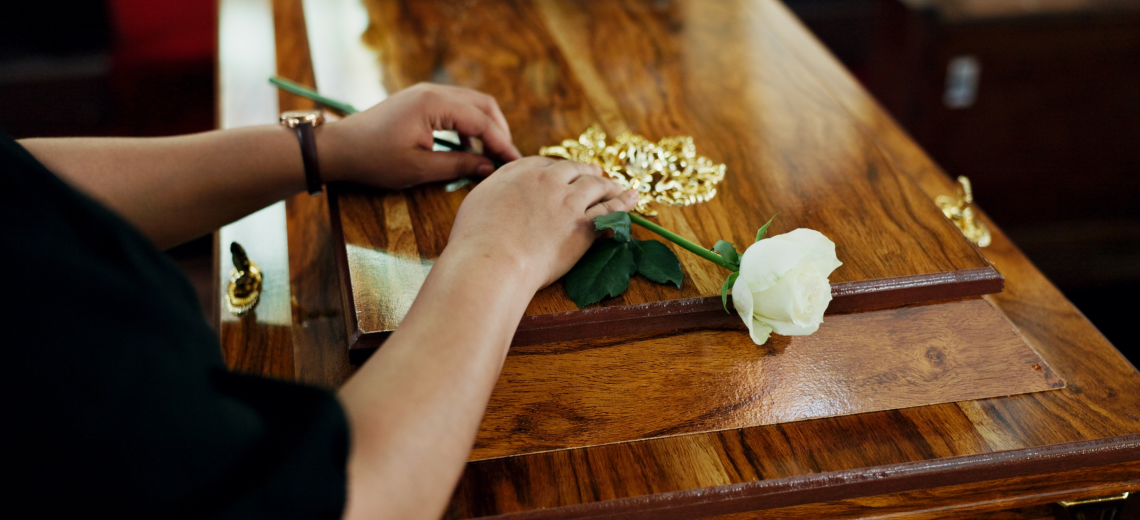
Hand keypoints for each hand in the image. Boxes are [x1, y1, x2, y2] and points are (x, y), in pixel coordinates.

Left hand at [318, 83, 522, 188]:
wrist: (339, 148)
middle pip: (483, 105)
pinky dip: (468, 126)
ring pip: (471, 104)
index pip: (482, 122)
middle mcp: (433, 92)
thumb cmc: (374, 159)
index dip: (502, 144)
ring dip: (485, 128)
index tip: (514, 164)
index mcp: (434, 104)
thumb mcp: (419, 169)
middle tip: (507, 159)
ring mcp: (426, 94)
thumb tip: (488, 168)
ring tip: (491, 156)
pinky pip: (456, 108)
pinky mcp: (420, 101)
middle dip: (499, 132)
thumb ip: (458, 165)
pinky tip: (468, 149)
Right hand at [446, 157, 639, 291]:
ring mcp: (568, 201)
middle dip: (588, 172)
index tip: (564, 174)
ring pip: (597, 186)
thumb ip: (495, 190)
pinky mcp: (584, 225)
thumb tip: (502, 193)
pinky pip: (610, 209)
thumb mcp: (477, 201)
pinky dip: (624, 202)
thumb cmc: (475, 239)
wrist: (492, 260)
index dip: (559, 170)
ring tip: (620, 187)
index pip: (546, 163)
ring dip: (610, 185)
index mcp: (520, 171)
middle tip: (597, 175)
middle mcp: (548, 179)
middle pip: (575, 170)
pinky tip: (633, 198)